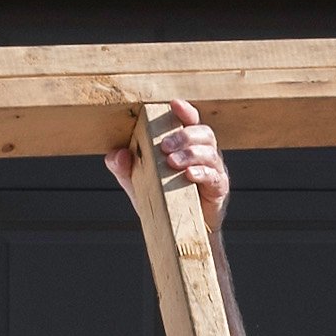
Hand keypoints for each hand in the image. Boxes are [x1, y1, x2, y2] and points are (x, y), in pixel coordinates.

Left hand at [109, 99, 229, 229]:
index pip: (190, 121)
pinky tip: (189, 175)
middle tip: (164, 146)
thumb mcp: (136, 181)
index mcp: (186, 145)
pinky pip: (215, 176)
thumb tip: (117, 154)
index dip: (185, 111)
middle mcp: (203, 153)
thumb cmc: (159, 199)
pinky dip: (202, 172)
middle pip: (204, 133)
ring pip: (211, 152)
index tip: (174, 104)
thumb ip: (124, 167)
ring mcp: (213, 170)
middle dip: (184, 136)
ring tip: (172, 162)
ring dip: (192, 153)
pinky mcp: (218, 189)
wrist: (177, 231)